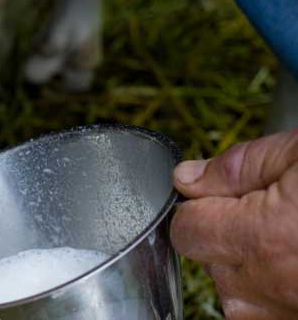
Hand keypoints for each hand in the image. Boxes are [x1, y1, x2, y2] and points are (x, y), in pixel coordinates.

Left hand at [172, 128, 297, 318]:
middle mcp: (271, 285)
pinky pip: (267, 310)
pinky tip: (296, 259)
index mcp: (263, 237)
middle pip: (208, 262)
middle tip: (272, 211)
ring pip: (237, 294)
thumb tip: (187, 177)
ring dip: (251, 268)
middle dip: (227, 236)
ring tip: (290, 236)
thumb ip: (240, 165)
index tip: (218, 195)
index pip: (184, 229)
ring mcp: (288, 312)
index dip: (198, 206)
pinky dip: (274, 288)